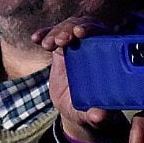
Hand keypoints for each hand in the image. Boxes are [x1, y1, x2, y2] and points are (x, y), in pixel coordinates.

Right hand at [36, 18, 130, 142]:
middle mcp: (94, 47)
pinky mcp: (63, 49)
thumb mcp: (93, 116)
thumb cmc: (90, 110)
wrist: (76, 110)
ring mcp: (78, 46)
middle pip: (84, 26)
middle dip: (71, 28)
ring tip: (47, 44)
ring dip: (56, 32)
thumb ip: (97, 116)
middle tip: (61, 40)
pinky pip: (53, 35)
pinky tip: (36, 38)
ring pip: (68, 28)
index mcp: (108, 57)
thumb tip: (99, 116)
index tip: (80, 34)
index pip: (103, 35)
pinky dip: (45, 34)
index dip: (92, 30)